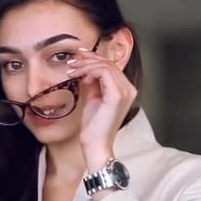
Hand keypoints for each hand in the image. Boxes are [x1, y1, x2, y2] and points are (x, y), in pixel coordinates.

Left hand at [66, 47, 136, 172]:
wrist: (95, 144)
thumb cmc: (93, 125)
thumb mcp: (93, 98)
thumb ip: (94, 83)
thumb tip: (85, 68)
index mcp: (125, 89)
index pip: (111, 66)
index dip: (94, 57)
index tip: (78, 56)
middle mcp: (129, 89)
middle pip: (109, 63)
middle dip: (87, 59)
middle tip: (71, 63)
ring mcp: (125, 92)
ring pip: (105, 66)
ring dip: (85, 65)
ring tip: (72, 71)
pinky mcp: (116, 95)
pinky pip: (103, 73)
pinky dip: (89, 72)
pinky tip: (82, 79)